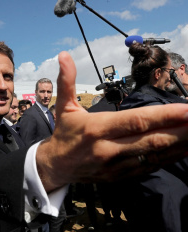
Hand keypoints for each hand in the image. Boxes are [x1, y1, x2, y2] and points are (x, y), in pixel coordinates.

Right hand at [37, 51, 187, 192]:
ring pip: (154, 155)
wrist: (56, 166)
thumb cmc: (64, 134)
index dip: (164, 115)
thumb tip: (64, 55)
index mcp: (97, 128)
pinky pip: (149, 167)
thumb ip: (67, 81)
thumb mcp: (64, 106)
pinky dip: (169, 158)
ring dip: (179, 145)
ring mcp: (116, 165)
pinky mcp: (120, 176)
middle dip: (181, 130)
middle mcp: (109, 148)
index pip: (136, 120)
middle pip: (152, 139)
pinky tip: (182, 149)